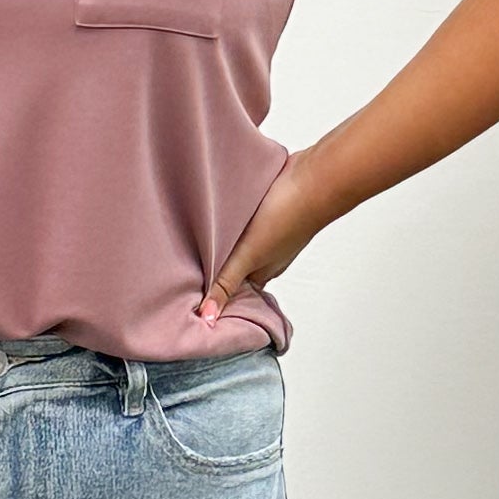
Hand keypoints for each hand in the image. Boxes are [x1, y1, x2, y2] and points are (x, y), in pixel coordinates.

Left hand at [201, 152, 330, 321]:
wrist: (314, 179)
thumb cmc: (287, 220)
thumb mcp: (248, 257)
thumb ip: (226, 285)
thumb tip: (208, 318)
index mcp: (262, 274)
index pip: (233, 291)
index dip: (213, 292)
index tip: (188, 292)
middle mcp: (268, 257)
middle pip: (235, 268)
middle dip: (215, 267)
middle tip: (184, 264)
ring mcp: (270, 234)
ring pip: (240, 245)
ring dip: (224, 243)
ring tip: (195, 238)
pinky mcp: (270, 212)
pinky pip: (246, 224)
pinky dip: (233, 224)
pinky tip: (220, 215)